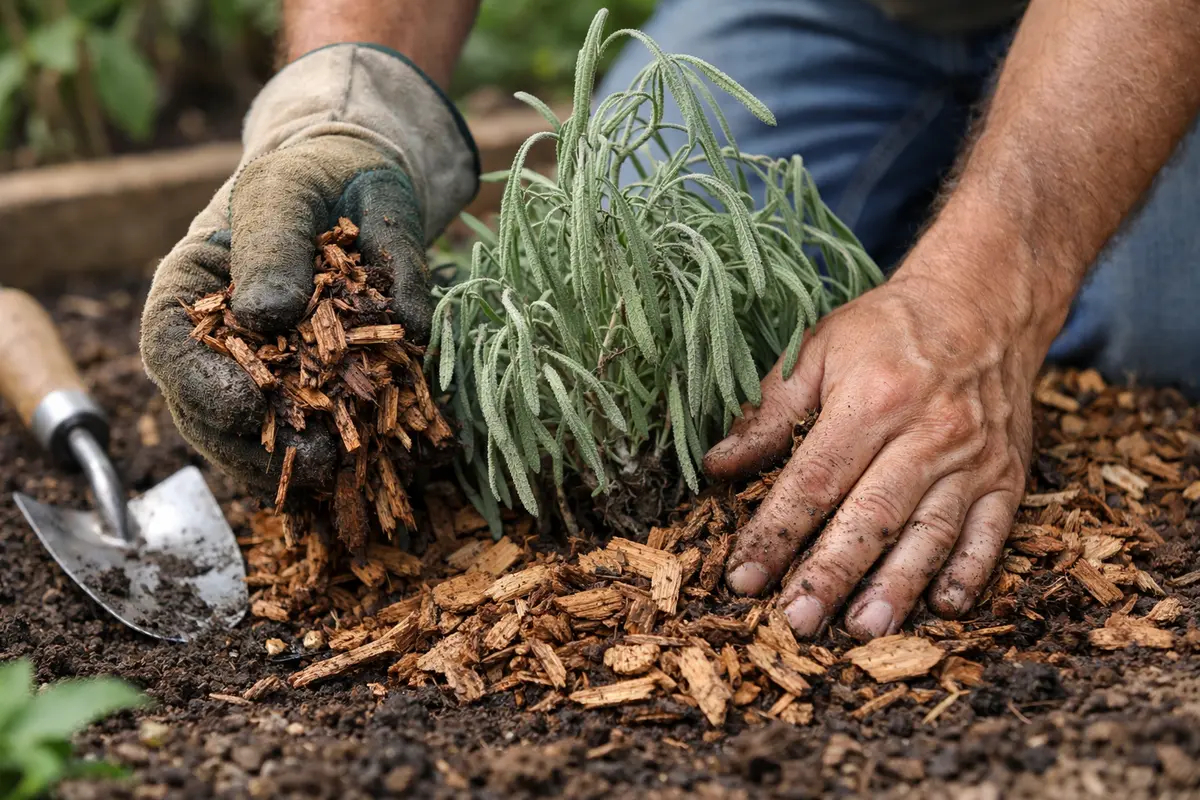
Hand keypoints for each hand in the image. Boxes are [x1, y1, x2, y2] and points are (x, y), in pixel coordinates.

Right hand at [140, 45, 476, 490]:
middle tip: (313, 462)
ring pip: (262, 438)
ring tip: (341, 475)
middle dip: (258, 447)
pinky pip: (318, 435)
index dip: (202, 387)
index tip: (248, 408)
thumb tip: (266, 312)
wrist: (357, 187)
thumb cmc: (308, 181)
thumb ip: (274, 243)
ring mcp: (266, 375)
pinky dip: (339, 456)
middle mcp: (219, 346)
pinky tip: (367, 470)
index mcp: (188, 293)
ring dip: (299, 465)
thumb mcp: (286, 191)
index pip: (170, 349)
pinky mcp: (317, 390)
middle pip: (211, 413)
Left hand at [705, 269, 1036, 639]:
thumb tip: (716, 465)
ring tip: (863, 630)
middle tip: (797, 622)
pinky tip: (944, 608)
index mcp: (872, 400)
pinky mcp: (1008, 476)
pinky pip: (992, 533)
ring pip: (931, 534)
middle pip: (872, 517)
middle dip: (831, 574)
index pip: (814, 481)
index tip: (743, 578)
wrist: (984, 304)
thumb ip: (768, 412)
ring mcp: (973, 460)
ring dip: (897, 587)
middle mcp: (927, 434)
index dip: (776, 533)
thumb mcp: (817, 349)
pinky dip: (970, 573)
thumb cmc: (887, 329)